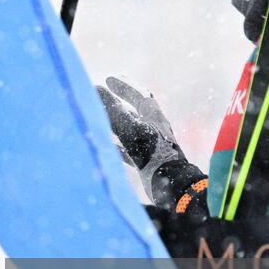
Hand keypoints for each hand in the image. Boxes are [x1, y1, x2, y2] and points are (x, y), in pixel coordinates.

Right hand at [98, 76, 207, 213]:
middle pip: (137, 110)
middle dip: (122, 101)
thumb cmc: (154, 156)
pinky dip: (117, 144)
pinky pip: (130, 149)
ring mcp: (152, 147)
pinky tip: (108, 147)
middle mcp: (155, 130)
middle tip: (107, 92)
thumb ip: (113, 111)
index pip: (140, 96)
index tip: (107, 80)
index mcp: (155, 118)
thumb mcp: (132, 130)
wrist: (172, 188)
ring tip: (103, 117)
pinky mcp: (148, 163)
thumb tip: (95, 89)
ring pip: (132, 129)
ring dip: (118, 122)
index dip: (124, 86)